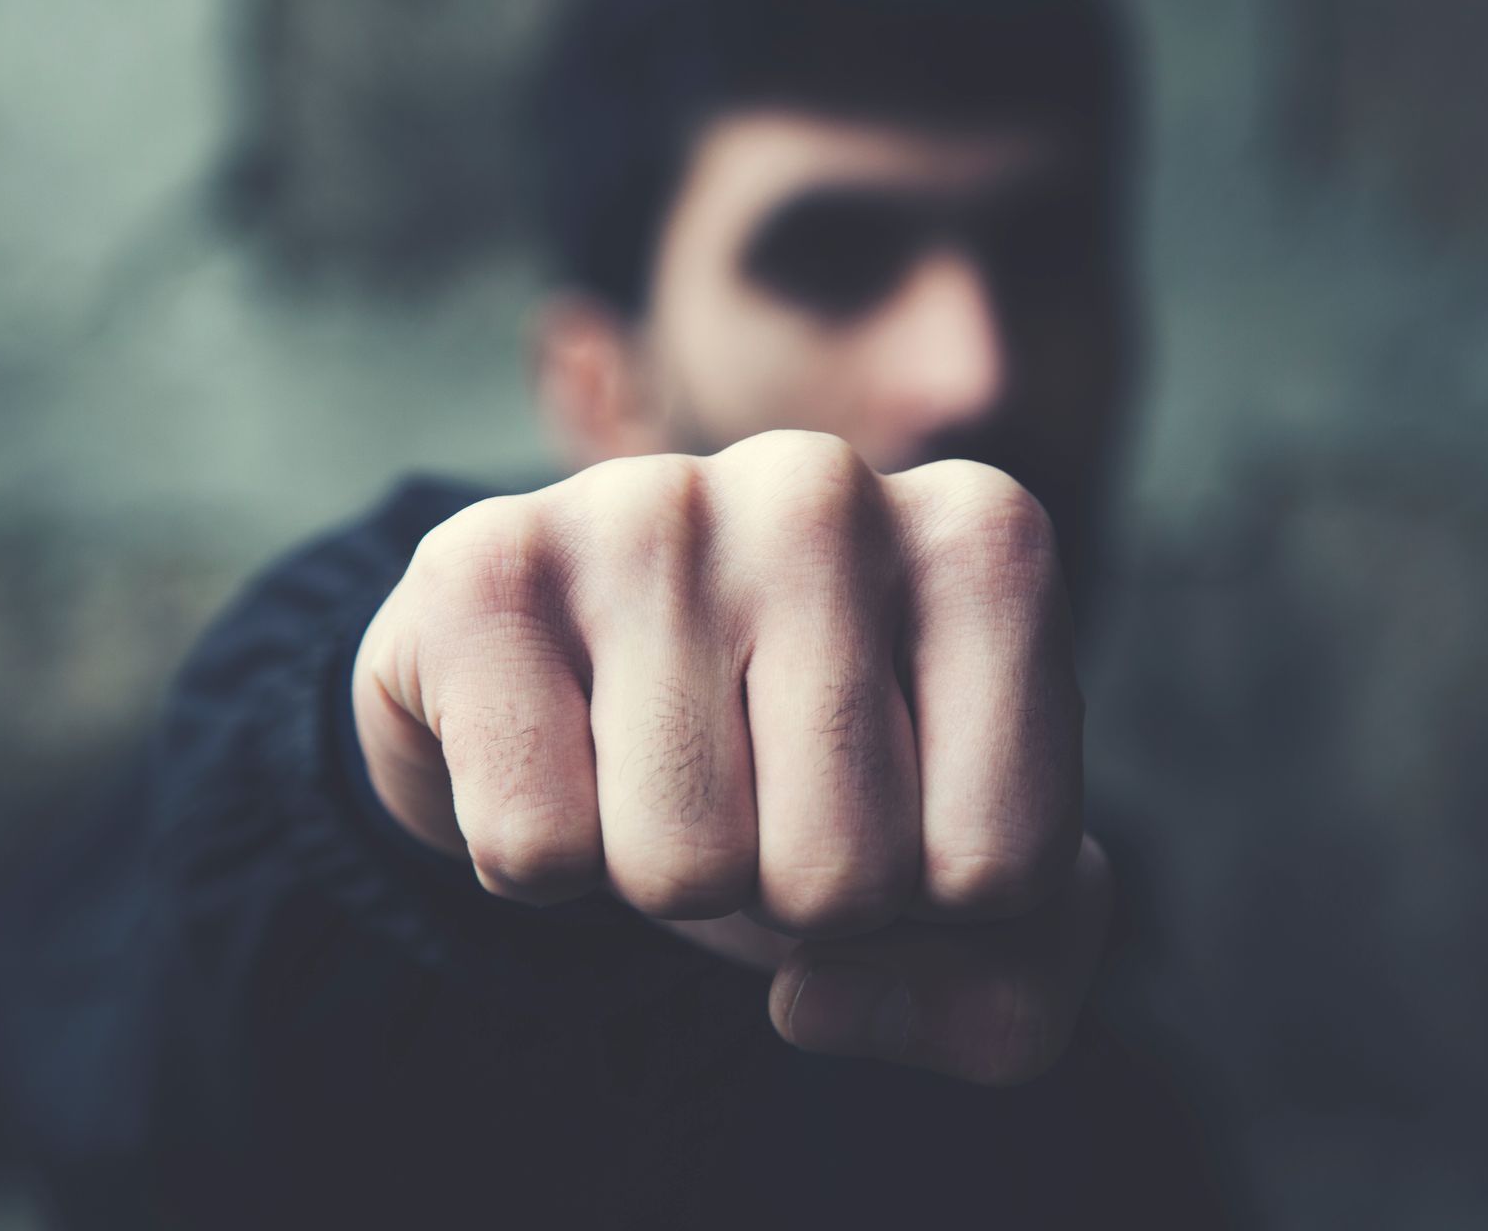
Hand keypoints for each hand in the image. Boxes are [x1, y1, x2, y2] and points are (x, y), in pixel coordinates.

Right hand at [354, 430, 1110, 1084]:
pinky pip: (535, 845)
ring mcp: (647, 506)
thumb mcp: (964, 895)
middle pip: (844, 878)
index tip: (887, 812)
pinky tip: (556, 751)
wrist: (591, 686)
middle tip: (756, 799)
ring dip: (665, 878)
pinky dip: (541, 862)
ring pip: (684, 868)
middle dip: (792, 897)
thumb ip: (1005, 1000)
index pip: (1002, 868)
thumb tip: (810, 1000)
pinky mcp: (482, 561)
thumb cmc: (809, 777)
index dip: (932, 910)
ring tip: (659, 772)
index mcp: (982, 539)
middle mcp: (824, 487)